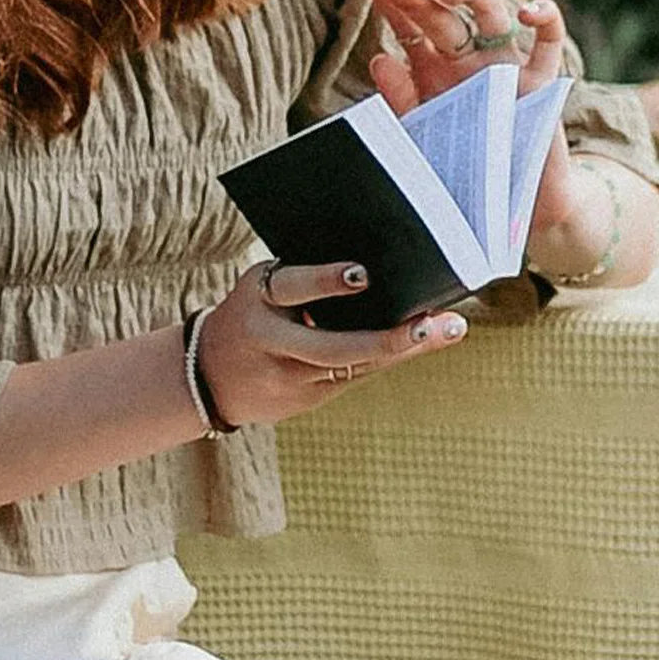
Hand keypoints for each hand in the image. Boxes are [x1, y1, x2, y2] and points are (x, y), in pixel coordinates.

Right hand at [197, 258, 466, 428]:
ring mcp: (289, 380)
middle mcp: (272, 344)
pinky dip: (390, 356)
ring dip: (405, 347)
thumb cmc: (253, 311)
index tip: (361, 274)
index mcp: (257, 301)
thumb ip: (305, 276)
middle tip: (428, 321)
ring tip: (449, 327)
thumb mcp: (263, 286)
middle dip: (385, 337)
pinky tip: (426, 340)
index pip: (292, 288)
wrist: (209, 375)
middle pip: (333, 347)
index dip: (324, 281)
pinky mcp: (304, 401)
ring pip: (355, 366)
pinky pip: (355, 377)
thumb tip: (371, 258)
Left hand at [343, 0, 580, 231]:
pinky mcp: (540, 82)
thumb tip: (380, 58)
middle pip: (439, 13)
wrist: (512, 209)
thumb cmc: (462, 172)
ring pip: (491, 13)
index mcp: (432, 67)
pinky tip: (528, 11)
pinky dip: (545, 19)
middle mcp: (467, 57)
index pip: (402, 18)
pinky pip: (548, 41)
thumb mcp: (421, 139)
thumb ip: (401, 103)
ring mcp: (505, 65)